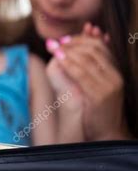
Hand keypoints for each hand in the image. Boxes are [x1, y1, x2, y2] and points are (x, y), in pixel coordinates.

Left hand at [46, 23, 127, 140]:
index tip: (65, 38)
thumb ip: (88, 65)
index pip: (100, 46)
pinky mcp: (100, 96)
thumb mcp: (95, 83)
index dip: (82, 39)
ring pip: (88, 60)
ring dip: (68, 51)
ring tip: (55, 48)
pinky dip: (69, 65)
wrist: (106, 132)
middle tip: (58, 42)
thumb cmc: (96, 107)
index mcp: (115, 71)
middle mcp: (115, 76)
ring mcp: (109, 86)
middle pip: (94, 50)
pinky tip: (58, 60)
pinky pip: (82, 75)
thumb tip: (74, 47)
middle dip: (73, 43)